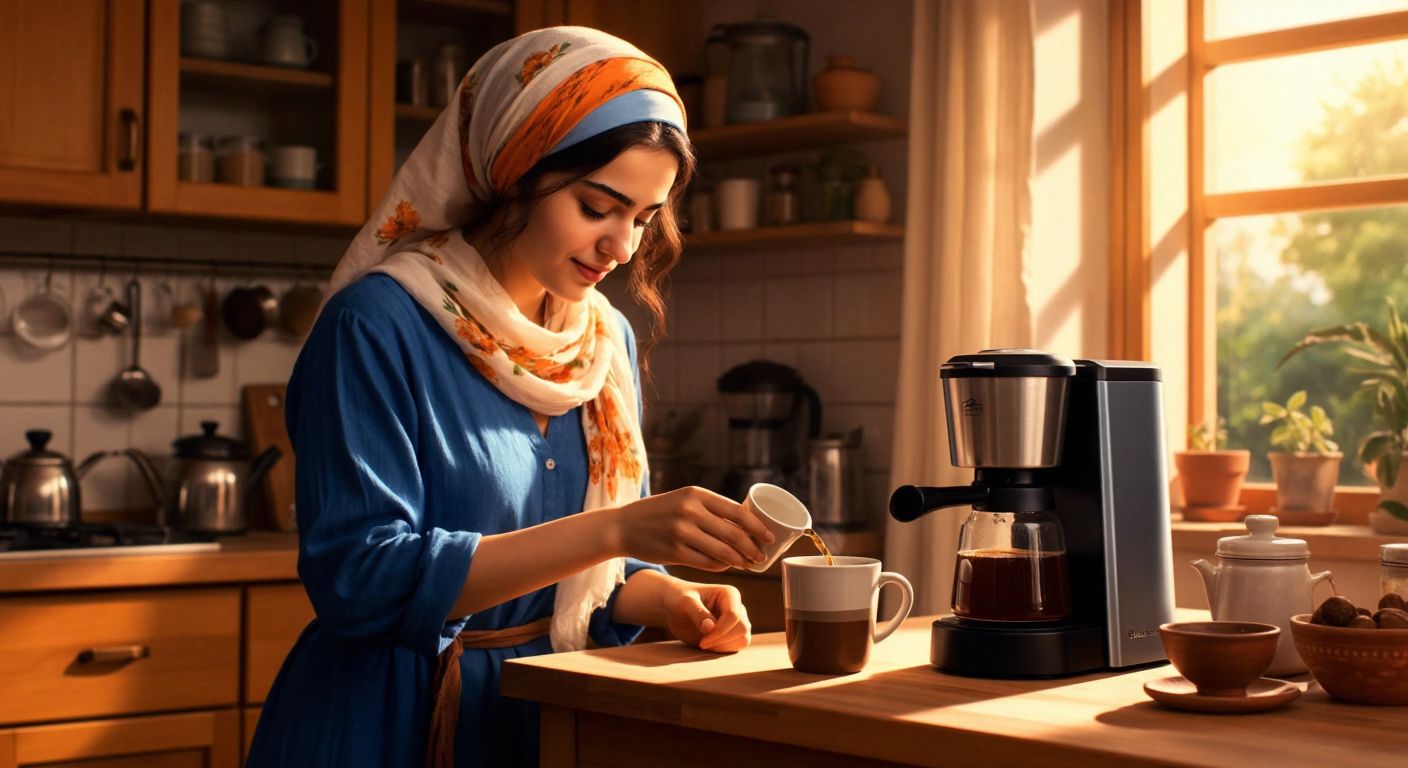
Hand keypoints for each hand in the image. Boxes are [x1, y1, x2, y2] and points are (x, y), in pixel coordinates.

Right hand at [612, 486, 773, 571]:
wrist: (624, 525)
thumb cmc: (660, 512)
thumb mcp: (684, 500)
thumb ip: (710, 508)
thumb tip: (745, 523)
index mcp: (697, 494)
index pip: (737, 511)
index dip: (757, 527)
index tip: (769, 536)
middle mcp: (690, 511)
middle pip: (733, 534)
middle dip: (752, 548)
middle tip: (761, 556)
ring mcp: (682, 532)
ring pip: (723, 552)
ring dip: (740, 560)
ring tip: (749, 564)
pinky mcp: (675, 552)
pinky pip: (707, 563)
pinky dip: (722, 566)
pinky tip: (728, 566)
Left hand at [664, 581, 751, 652]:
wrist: (675, 608)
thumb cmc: (680, 600)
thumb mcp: (684, 603)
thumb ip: (697, 613)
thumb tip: (710, 627)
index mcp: (729, 594)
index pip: (733, 616)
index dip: (720, 631)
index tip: (702, 641)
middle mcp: (738, 607)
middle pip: (742, 629)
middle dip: (722, 640)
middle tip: (702, 643)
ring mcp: (737, 621)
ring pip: (743, 639)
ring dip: (724, 646)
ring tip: (705, 643)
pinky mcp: (733, 634)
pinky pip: (738, 646)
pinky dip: (724, 650)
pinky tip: (709, 645)